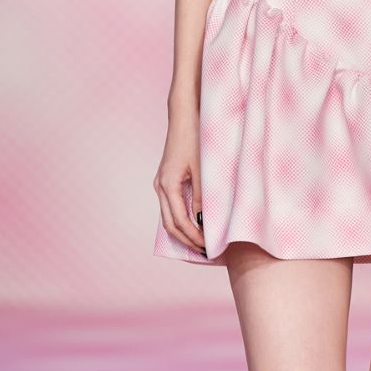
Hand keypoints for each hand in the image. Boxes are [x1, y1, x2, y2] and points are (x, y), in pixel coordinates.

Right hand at [154, 111, 206, 256]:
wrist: (184, 117)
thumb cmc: (196, 139)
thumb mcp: (203, 169)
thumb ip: (203, 196)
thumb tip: (205, 222)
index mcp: (168, 185)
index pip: (180, 221)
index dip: (194, 237)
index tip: (209, 247)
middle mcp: (160, 187)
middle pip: (170, 225)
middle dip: (187, 240)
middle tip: (206, 252)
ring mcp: (161, 184)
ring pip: (168, 218)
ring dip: (183, 233)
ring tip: (201, 243)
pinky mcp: (165, 181)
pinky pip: (170, 208)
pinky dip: (181, 220)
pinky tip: (195, 226)